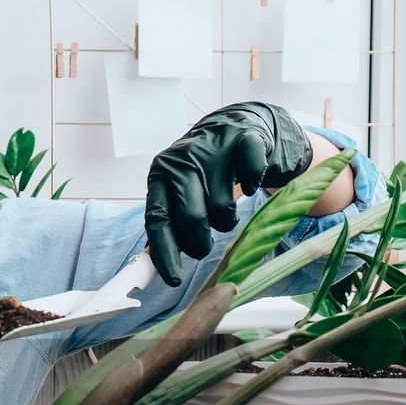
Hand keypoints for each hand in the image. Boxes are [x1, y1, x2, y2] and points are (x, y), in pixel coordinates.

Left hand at [145, 102, 312, 284]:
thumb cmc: (201, 172)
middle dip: (200, 242)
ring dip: (226, 219)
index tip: (173, 278)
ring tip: (223, 208)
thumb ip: (166, 221)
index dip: (166, 252)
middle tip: (204, 243)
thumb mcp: (175, 191)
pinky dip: (253, 187)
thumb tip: (152, 262)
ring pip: (223, 208)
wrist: (234, 126)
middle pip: (191, 218)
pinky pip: (251, 177)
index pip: (157, 219)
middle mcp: (183, 161)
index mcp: (160, 176)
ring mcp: (214, 149)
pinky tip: (249, 185)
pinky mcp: (245, 140)